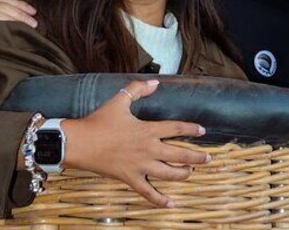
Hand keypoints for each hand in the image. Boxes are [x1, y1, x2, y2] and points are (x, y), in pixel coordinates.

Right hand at [62, 79, 208, 207]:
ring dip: (184, 173)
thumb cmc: (99, 121)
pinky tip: (171, 204)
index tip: (202, 130)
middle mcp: (148, 149)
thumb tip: (156, 83)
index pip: (176, 128)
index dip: (191, 129)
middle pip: (180, 154)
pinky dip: (160, 200)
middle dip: (197, 156)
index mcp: (147, 130)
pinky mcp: (130, 178)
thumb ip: (138, 89)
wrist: (79, 143)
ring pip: (169, 173)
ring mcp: (140, 166)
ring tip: (191, 172)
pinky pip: (148, 192)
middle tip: (209, 158)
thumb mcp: (119, 100)